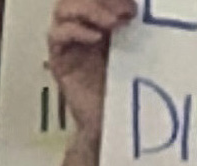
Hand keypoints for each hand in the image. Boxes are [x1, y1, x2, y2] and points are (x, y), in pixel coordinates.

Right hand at [46, 0, 136, 147]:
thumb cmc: (127, 86)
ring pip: (64, 9)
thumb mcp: (136, 48)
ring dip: (89, 10)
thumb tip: (139, 5)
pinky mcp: (58, 60)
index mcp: (100, 18)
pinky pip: (57, 36)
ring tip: (112, 24)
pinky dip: (75, 31)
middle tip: (127, 13)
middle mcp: (81, 25)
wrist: (114, 123)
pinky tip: (95, 38)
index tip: (134, 6)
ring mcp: (67, 42)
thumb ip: (133, 25)